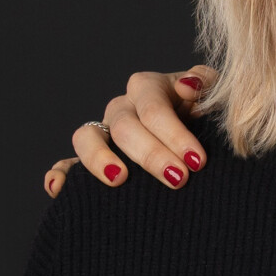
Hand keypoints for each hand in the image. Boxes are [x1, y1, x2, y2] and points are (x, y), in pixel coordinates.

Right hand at [43, 66, 217, 196]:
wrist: (206, 143)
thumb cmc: (214, 117)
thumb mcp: (218, 97)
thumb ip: (208, 85)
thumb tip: (186, 86)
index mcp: (151, 87)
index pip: (154, 106)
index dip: (174, 133)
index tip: (197, 161)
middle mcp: (124, 106)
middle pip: (125, 126)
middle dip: (152, 154)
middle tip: (179, 179)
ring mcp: (105, 131)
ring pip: (86, 137)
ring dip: (99, 159)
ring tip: (120, 180)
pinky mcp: (93, 159)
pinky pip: (67, 163)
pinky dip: (60, 174)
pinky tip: (58, 190)